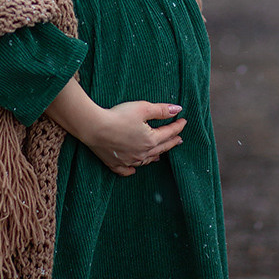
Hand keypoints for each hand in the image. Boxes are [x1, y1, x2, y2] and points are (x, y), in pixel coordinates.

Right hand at [45, 81, 185, 175]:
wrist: (94, 127)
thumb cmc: (118, 116)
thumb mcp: (142, 108)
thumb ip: (161, 110)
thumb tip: (178, 109)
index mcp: (150, 140)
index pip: (168, 133)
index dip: (177, 126)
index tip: (184, 121)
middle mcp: (142, 153)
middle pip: (161, 148)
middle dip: (171, 142)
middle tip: (178, 139)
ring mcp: (129, 160)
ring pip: (146, 160)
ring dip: (155, 156)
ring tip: (161, 154)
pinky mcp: (115, 163)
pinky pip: (127, 170)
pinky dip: (132, 169)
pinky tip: (134, 169)